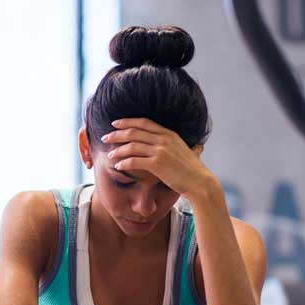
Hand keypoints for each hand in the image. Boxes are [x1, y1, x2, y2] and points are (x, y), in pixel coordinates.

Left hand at [100, 118, 217, 198]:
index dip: (127, 121)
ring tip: (110, 155)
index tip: (115, 123)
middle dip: (117, 134)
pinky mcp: (157, 164)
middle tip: (105, 138)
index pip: (144, 122)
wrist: (199, 182)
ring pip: (132, 146)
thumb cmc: (192, 170)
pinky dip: (123, 163)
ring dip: (118, 150)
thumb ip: (176, 145)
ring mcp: (160, 151)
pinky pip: (134, 161)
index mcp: (169, 134)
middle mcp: (164, 139)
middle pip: (134, 132)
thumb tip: (180, 144)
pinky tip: (117, 166)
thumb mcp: (185, 150)